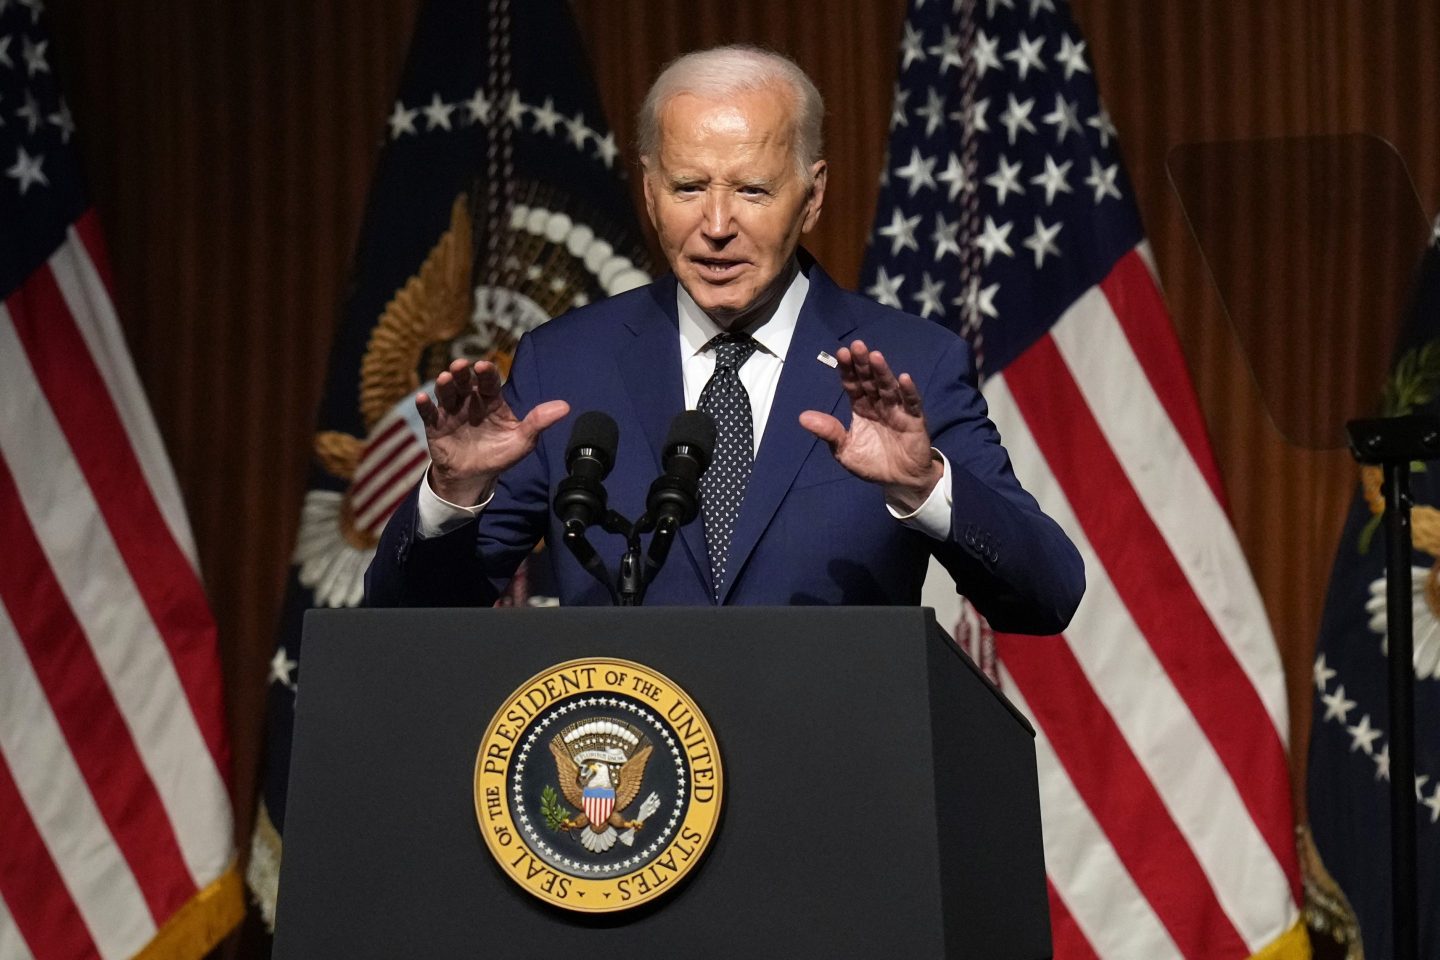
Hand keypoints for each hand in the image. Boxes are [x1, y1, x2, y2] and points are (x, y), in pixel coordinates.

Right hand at [416, 358, 569, 505]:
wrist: (475, 478)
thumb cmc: (500, 455)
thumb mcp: (523, 441)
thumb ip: (539, 422)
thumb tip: (565, 407)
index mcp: (491, 401)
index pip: (489, 382)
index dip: (486, 373)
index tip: (483, 366)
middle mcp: (470, 401)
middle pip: (465, 382)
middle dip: (462, 372)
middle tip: (460, 366)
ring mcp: (452, 412)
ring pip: (446, 393)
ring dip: (444, 385)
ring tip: (445, 379)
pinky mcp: (436, 425)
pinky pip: (428, 413)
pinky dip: (424, 406)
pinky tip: (422, 399)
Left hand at [798, 339, 941, 511]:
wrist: (900, 481)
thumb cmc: (872, 463)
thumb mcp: (844, 450)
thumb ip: (828, 432)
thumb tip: (802, 417)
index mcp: (861, 408)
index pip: (853, 385)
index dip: (848, 370)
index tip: (841, 353)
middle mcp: (879, 405)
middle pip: (870, 381)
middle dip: (863, 364)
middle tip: (857, 345)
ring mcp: (897, 411)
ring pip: (889, 388)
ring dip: (882, 372)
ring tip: (875, 356)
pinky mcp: (914, 421)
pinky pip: (912, 404)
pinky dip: (909, 392)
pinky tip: (904, 378)